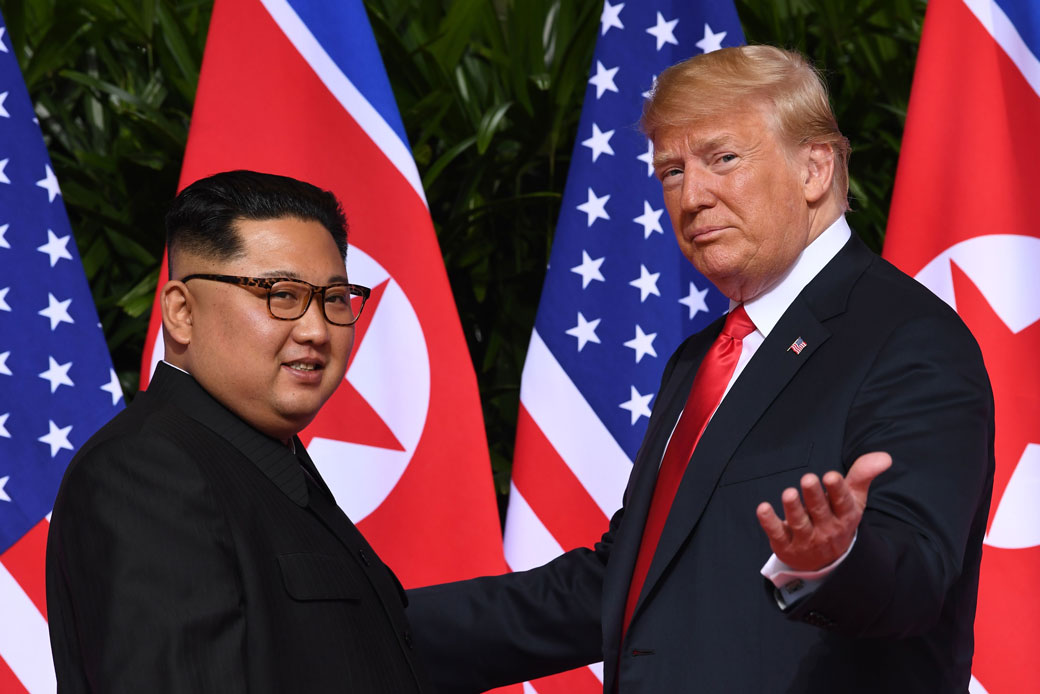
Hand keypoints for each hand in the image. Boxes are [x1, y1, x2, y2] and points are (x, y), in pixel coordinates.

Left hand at [756, 452, 891, 570]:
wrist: (826, 561)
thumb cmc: (838, 519)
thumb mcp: (853, 499)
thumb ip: (863, 475)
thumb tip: (884, 457)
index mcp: (845, 516)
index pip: (843, 503)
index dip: (837, 490)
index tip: (831, 476)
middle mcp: (826, 529)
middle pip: (820, 512)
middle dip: (814, 495)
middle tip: (807, 478)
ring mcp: (806, 539)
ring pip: (799, 523)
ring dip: (793, 508)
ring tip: (788, 493)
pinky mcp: (786, 545)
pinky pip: (777, 533)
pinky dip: (769, 522)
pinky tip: (762, 509)